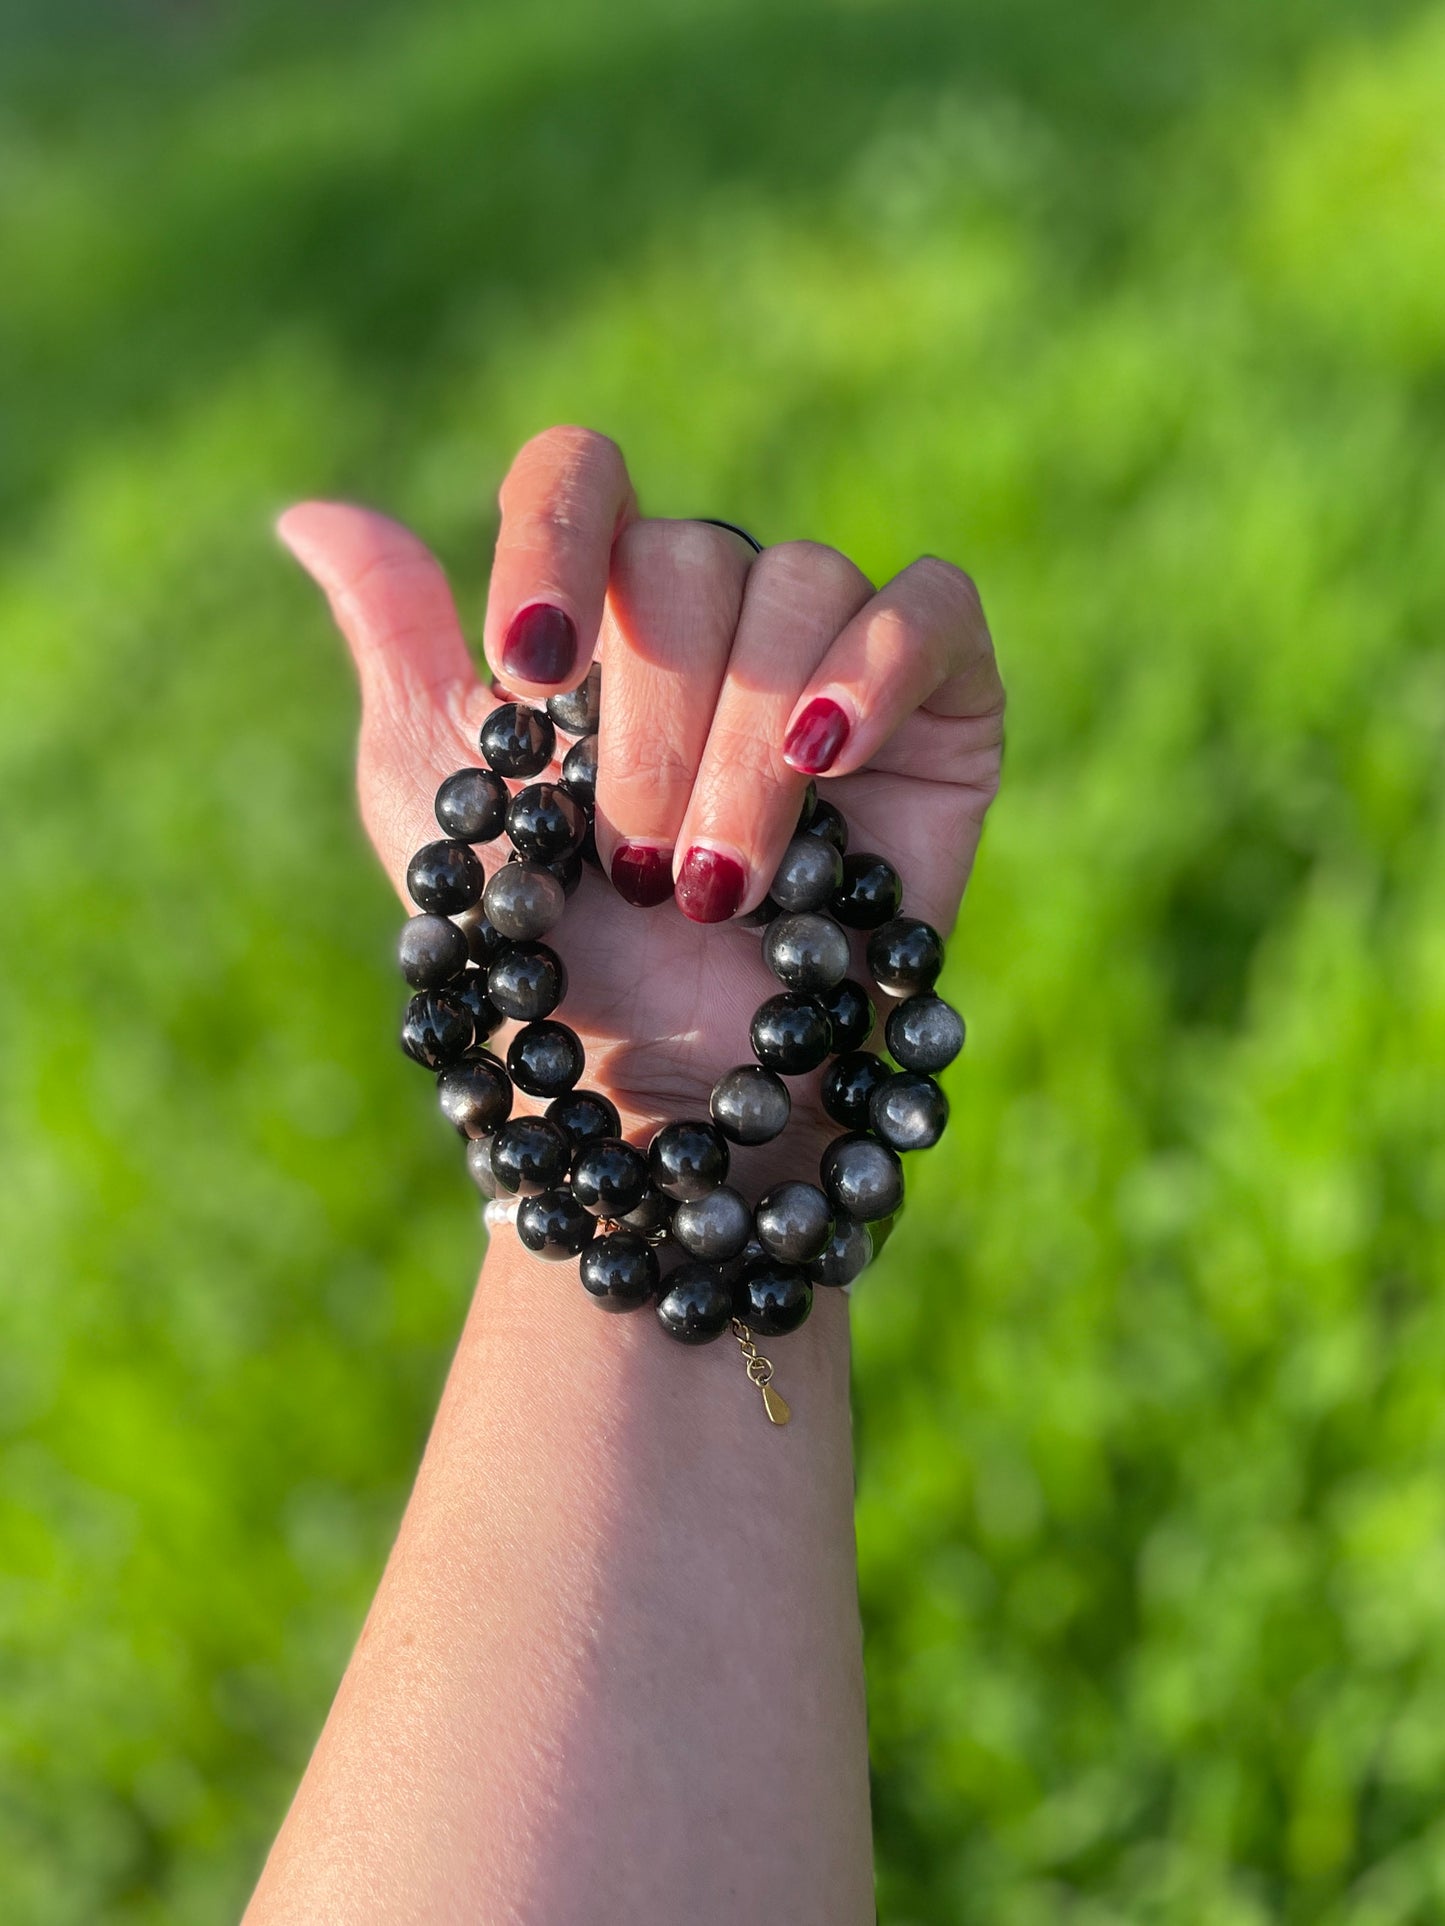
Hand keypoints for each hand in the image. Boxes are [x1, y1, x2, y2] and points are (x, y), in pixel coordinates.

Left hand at [278, 426, 1002, 1171]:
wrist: (667, 1089)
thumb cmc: (546, 954)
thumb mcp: (435, 799)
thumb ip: (398, 648)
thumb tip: (307, 514)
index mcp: (600, 605)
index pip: (580, 476)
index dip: (552, 541)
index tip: (527, 672)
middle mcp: (720, 606)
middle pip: (689, 557)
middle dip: (652, 728)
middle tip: (636, 868)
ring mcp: (835, 646)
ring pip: (803, 588)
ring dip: (744, 750)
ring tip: (718, 887)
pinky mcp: (944, 700)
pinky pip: (932, 610)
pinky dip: (879, 670)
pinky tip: (825, 759)